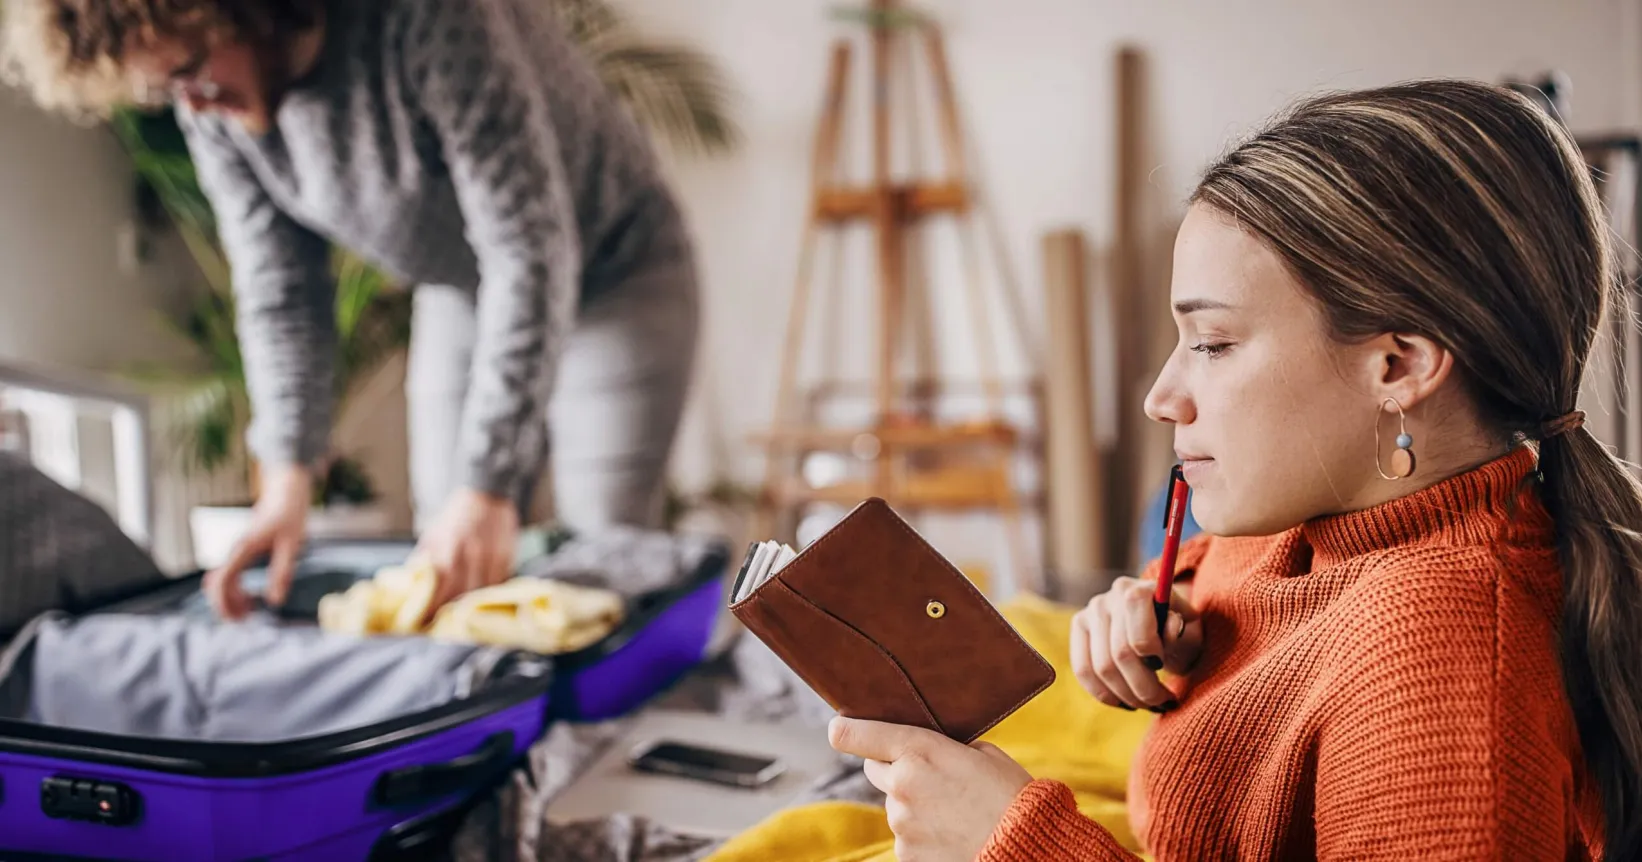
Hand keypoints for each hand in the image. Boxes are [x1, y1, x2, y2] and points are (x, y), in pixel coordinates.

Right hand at [204, 464, 311, 618]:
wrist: (285, 493)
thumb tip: (274, 602)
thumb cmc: (290, 516)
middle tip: (247, 619)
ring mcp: (235, 552)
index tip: (238, 619)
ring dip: (230, 600)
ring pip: (220, 582)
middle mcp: (234, 551)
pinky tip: (250, 597)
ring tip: (250, 610)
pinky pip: (227, 576)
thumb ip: (282, 572)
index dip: (224, 603)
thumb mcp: (292, 546)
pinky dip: (234, 591)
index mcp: (243, 549)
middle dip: (226, 606)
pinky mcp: (240, 553)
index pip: (222, 581)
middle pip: (216, 585)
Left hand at [413, 488, 519, 620]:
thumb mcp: (434, 533)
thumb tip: (411, 584)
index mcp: (449, 551)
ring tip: (461, 621)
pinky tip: (480, 603)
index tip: (424, 623)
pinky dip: (486, 596)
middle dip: (450, 613)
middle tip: (441, 627)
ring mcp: (490, 559)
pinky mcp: (506, 559)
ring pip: (481, 593)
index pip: (439, 590)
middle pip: (461, 596)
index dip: (431, 610)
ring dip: (470, 608)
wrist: (487, 493)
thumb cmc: (456, 515)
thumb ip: (425, 559)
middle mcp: (470, 557)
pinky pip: (496, 585)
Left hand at [828, 716, 1032, 861]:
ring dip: (913, 804)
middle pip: (876, 770)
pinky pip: (906, 836)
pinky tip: (952, 833)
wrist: (1025, 847)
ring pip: (895, 805)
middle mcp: (901, 785)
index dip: (846, 730)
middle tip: (929, 775)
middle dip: (895, 768)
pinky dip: (922, 833)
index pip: (857, 735)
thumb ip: (945, 748)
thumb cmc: (1012, 795)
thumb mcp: (983, 753)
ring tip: (953, 812)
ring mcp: (902, 823)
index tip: (839, 728)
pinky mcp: (907, 855)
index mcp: (919, 750)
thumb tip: (930, 753)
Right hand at [1071, 576, 1202, 712]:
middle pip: (1120, 655)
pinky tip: (1125, 702)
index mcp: (1138, 590)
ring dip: (1127, 696)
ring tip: (1148, 704)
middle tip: (1163, 702)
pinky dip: (1105, 694)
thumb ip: (1181, 630)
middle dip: (1144, 688)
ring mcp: (1089, 613)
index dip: (1151, 658)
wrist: (1157, 621)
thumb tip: (1171, 626)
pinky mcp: (1079, 629)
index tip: (1164, 669)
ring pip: (1101, 669)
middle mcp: (1108, 599)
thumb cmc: (1178, 630)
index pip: (1138, 632)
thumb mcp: (1189, 630)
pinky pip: (1083, 671)